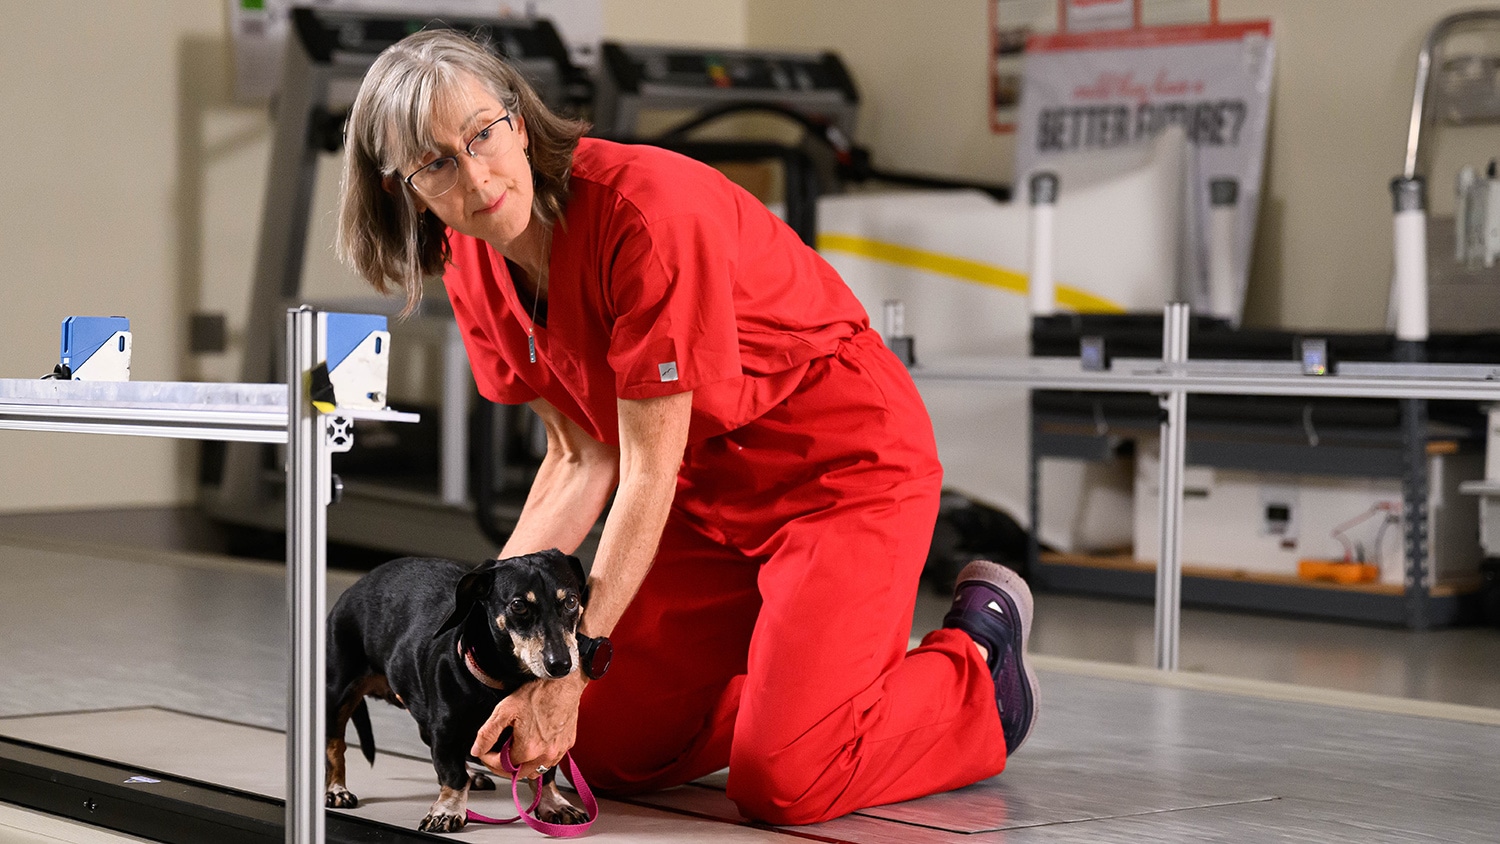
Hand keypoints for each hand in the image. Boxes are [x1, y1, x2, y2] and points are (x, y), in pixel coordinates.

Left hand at [471, 672, 586, 779]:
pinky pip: (551, 761)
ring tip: (515, 750)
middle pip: (519, 774)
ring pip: (536, 770)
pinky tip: (534, 744)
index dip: (489, 760)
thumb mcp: (504, 710)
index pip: (502, 767)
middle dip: (504, 767)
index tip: (485, 752)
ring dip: (523, 765)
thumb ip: (487, 734)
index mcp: (528, 749)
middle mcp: (545, 755)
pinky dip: (540, 758)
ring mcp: (558, 751)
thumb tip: (477, 750)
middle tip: (497, 754)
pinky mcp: (567, 744)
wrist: (563, 681)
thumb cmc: (538, 693)